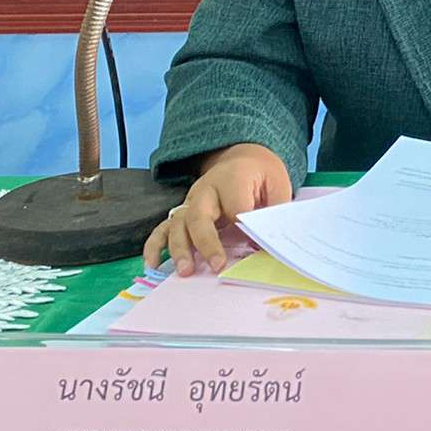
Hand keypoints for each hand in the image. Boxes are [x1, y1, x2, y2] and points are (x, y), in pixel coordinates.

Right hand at [142, 142, 290, 275]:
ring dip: (180, 248)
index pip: (235, 205)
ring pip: (178, 223)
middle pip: (199, 214)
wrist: (242, 159)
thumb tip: (263, 243)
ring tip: (186, 271)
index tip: (253, 245)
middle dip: (206, 242)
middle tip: (217, 265)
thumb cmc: (261, 174)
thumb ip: (274, 210)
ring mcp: (191, 201)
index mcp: (233, 178)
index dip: (243, 226)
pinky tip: (153, 264)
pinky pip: (163, 227)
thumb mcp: (278, 184)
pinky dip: (155, 245)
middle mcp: (206, 189)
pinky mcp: (182, 212)